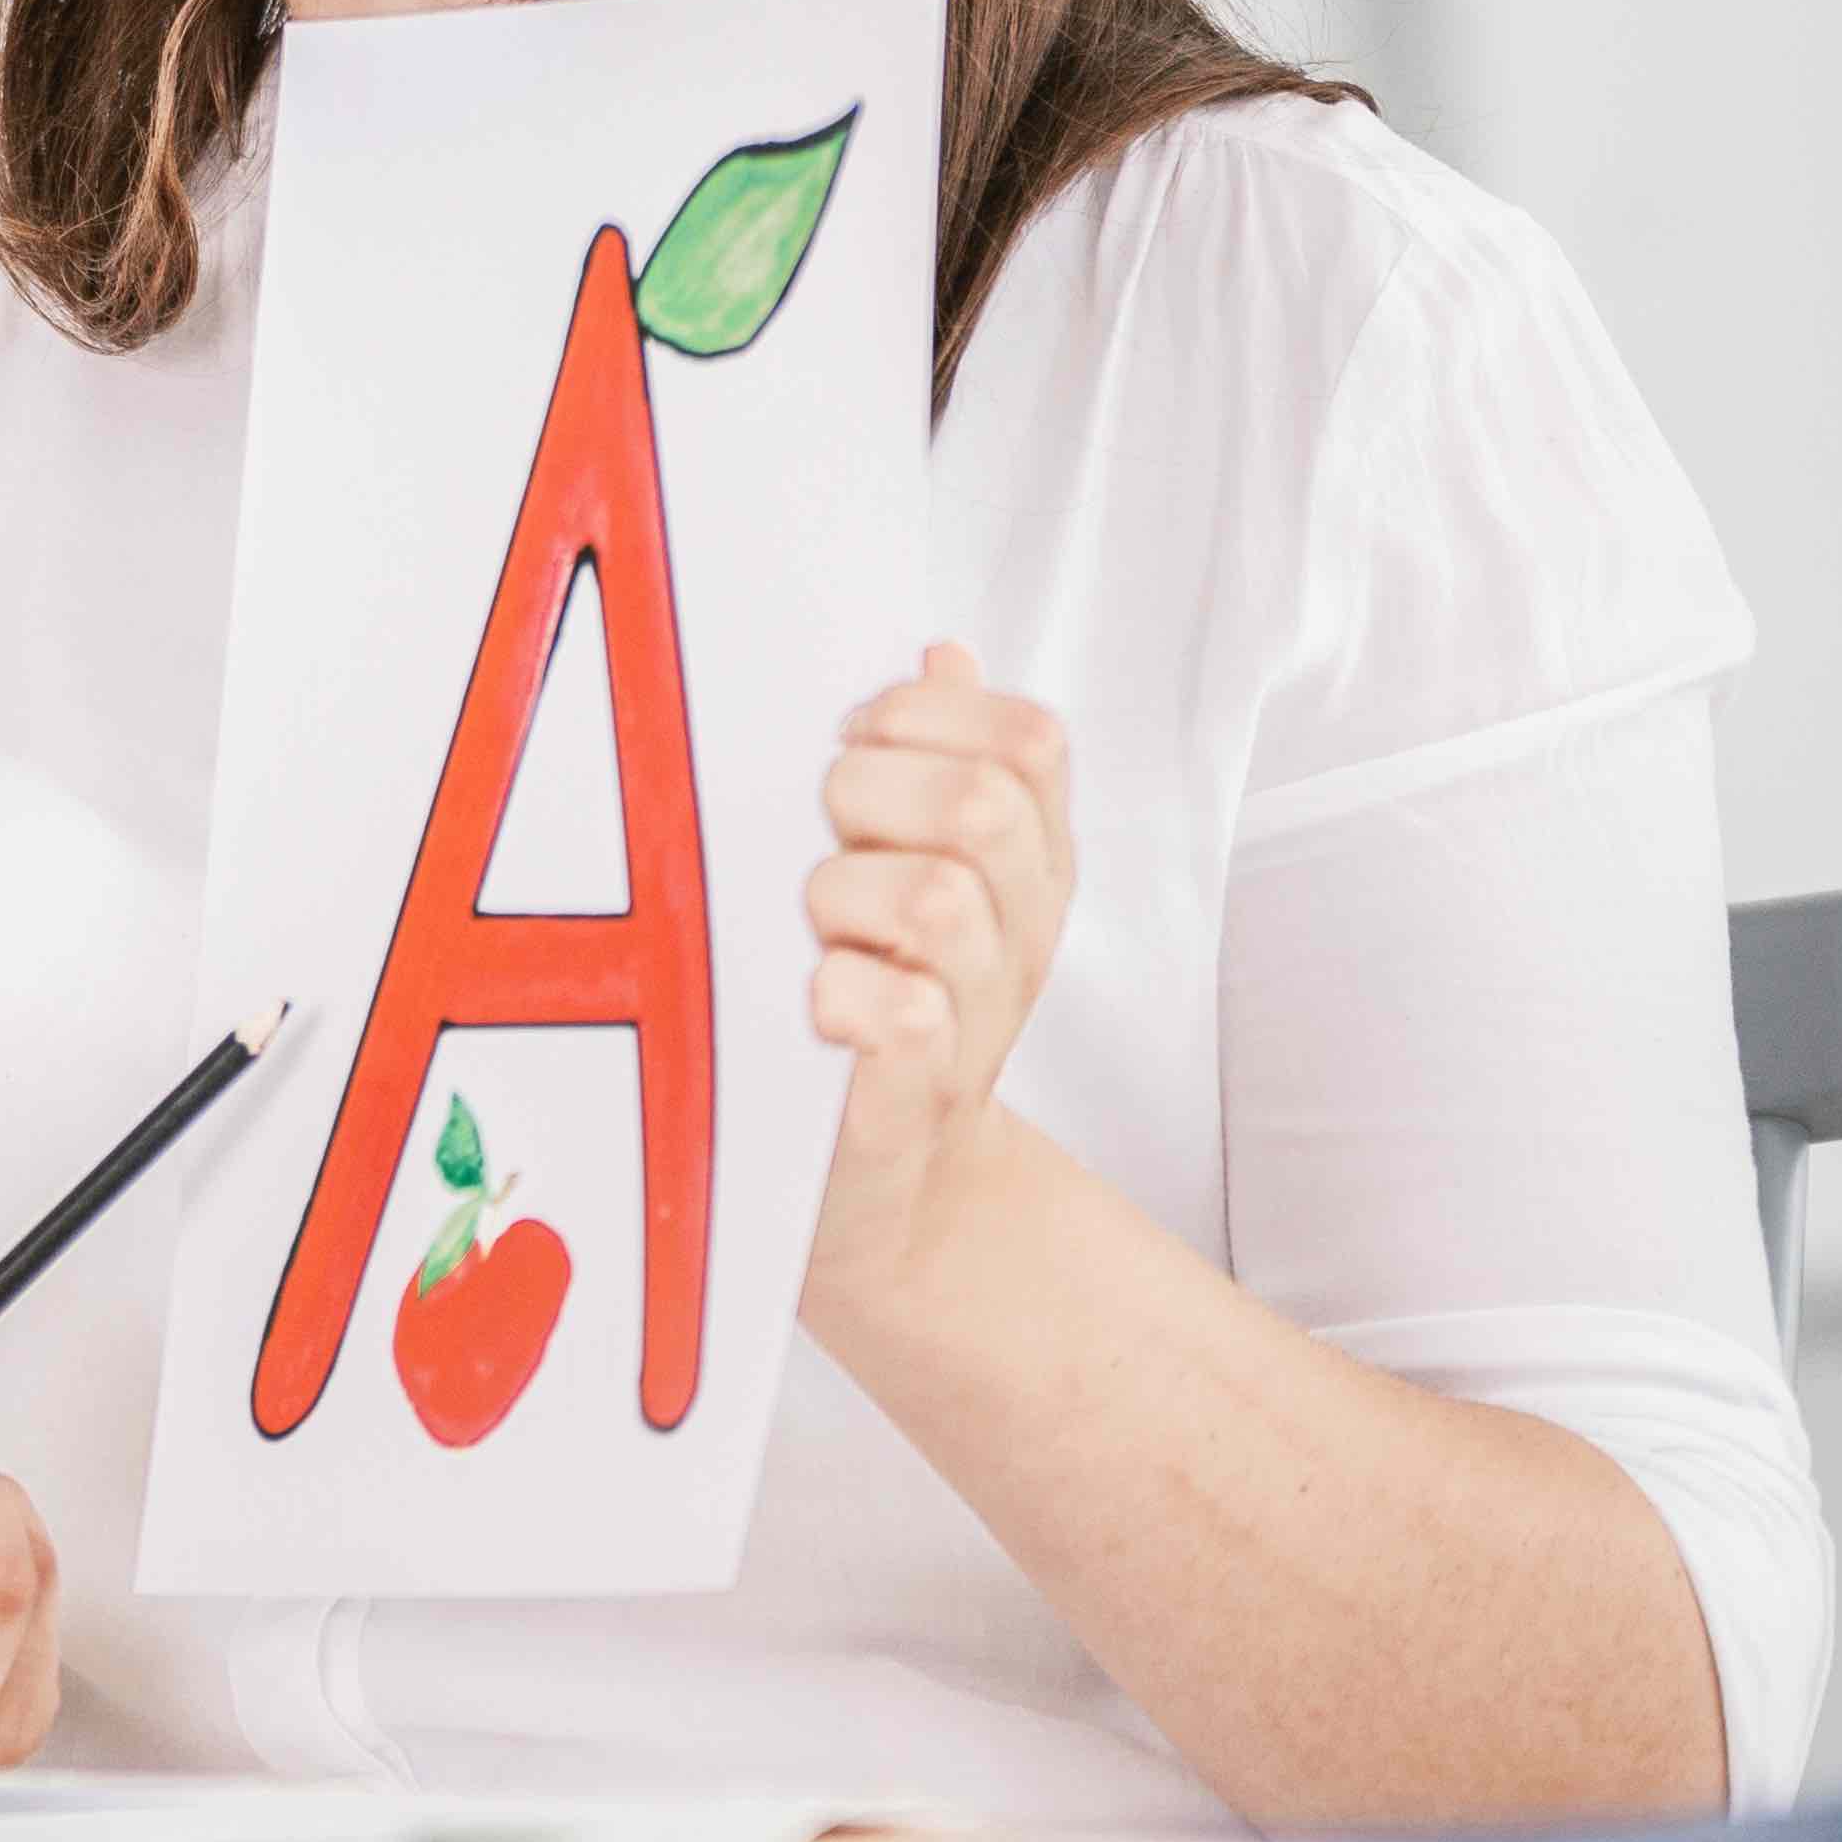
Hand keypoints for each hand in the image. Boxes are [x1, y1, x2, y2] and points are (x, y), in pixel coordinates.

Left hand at [801, 640, 1074, 1317]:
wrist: (885, 1193)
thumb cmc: (883, 1003)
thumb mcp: (921, 870)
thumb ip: (937, 757)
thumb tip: (942, 648)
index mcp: (1027, 866)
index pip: (1029, 740)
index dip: (928, 717)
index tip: (855, 744)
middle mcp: (1017, 938)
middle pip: (982, 807)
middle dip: (872, 797)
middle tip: (823, 842)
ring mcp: (972, 1024)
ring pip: (933, 902)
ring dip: (842, 900)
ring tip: (813, 933)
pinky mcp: (904, 1103)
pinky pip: (896, 1016)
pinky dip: (842, 995)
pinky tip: (812, 1000)